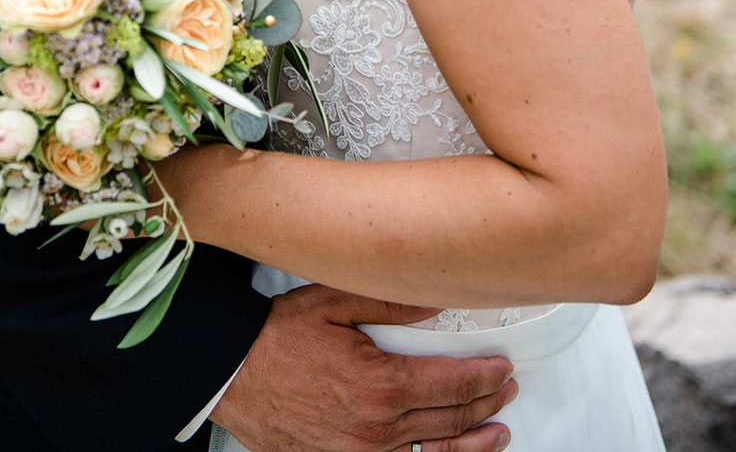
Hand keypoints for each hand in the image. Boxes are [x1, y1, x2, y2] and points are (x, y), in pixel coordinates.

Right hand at [211, 284, 515, 451]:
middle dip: (486, 403)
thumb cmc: (276, 337)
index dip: (485, 377)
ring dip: (472, 441)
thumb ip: (390, 303)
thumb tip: (436, 299)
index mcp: (382, 384)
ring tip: (496, 432)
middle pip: (451, 420)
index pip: (453, 384)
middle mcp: (379, 427)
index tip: (502, 367)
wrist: (231, 375)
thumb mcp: (333, 303)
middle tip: (505, 389)